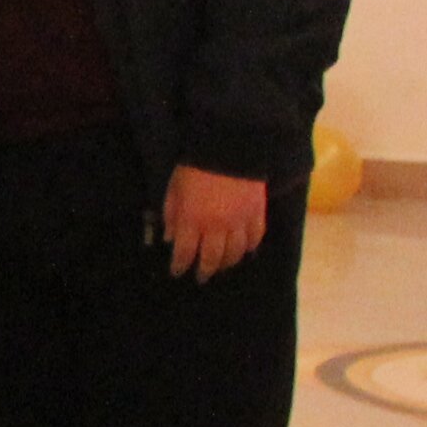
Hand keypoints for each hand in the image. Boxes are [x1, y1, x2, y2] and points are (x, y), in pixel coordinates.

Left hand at [161, 165, 271, 279]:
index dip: (180, 265)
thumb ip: (171, 215)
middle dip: (205, 270)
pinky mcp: (257, 214)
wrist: (228, 149)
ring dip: (228, 263)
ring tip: (222, 267)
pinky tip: (246, 252)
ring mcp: (240, 222)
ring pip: (235, 252)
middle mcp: (217, 227)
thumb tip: (169, 238)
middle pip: (212, 258)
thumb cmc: (194, 167)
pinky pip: (256, 238)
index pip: (185, 253)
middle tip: (201, 277)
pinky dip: (251, 247)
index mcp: (192, 221)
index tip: (177, 272)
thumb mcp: (173, 190)